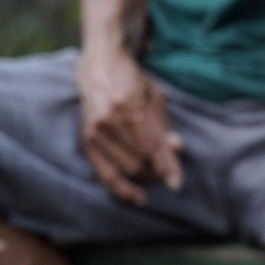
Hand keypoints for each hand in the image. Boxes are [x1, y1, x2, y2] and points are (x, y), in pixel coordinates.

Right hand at [76, 50, 182, 204]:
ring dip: (146, 177)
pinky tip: (138, 196)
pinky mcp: (87, 140)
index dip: (166, 166)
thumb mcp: (155, 96)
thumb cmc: (134, 80)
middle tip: (170, 170)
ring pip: (126, 169)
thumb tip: (178, 149)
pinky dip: (122, 189)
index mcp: (129, 105)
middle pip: (139, 161)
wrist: (99, 68)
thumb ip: (165, 125)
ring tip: (157, 175)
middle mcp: (109, 120)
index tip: (177, 184)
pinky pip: (104, 173)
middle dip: (158, 171)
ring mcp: (95, 131)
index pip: (151, 145)